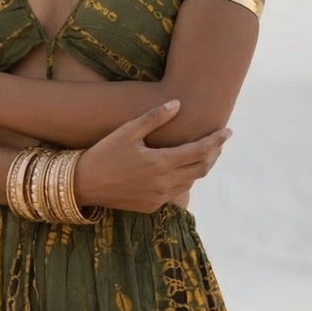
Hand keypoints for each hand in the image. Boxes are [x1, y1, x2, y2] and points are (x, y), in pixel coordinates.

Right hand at [74, 100, 230, 212]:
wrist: (83, 184)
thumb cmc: (104, 152)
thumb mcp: (127, 131)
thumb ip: (154, 118)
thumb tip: (178, 104)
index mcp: (161, 162)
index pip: (200, 150)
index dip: (217, 140)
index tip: (228, 131)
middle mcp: (164, 183)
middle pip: (201, 168)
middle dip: (214, 153)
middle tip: (219, 141)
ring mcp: (159, 197)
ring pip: (191, 181)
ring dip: (201, 166)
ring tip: (204, 152)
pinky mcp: (151, 206)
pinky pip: (176, 192)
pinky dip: (184, 179)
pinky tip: (182, 169)